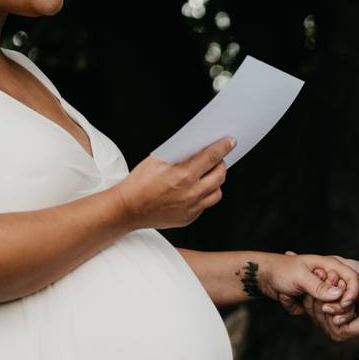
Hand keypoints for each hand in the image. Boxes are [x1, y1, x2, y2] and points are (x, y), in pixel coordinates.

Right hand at [114, 137, 234, 229]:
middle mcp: (191, 193)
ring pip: (217, 192)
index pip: (211, 157)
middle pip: (220, 175)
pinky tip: (196, 190)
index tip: (231, 141)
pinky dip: (204, 195)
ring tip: (208, 176)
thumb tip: (198, 147)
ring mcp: (192, 208)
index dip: (224, 147)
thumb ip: (180, 155)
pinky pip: (205, 205)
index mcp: (183, 175)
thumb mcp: (158, 161)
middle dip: (221, 164)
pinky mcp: (189, 218)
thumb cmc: (139, 183)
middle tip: (217, 159)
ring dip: (215, 182)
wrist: (128, 209)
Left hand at [261, 253, 358, 306]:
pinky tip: (283, 296)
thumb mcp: (300, 277)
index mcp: (330, 265)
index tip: (343, 305)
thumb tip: (339, 295)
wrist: (261, 274)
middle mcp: (326, 278)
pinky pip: (308, 312)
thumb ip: (319, 286)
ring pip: (323, 308)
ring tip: (287, 293)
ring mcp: (317, 290)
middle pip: (340, 298)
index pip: (353, 280)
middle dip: (323, 304)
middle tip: (304, 298)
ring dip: (305, 306)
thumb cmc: (281, 269)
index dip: (351, 294)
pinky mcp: (308, 300)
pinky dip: (294, 308)